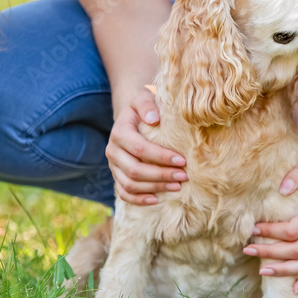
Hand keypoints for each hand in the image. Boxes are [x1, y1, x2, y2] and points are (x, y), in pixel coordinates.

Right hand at [106, 87, 186, 205]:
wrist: (133, 116)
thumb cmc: (144, 108)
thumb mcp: (145, 98)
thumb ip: (148, 105)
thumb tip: (154, 120)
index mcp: (119, 132)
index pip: (140, 148)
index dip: (161, 157)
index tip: (183, 160)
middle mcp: (113, 151)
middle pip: (135, 170)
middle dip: (161, 175)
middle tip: (184, 176)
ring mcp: (114, 166)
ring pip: (130, 184)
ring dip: (155, 187)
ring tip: (177, 186)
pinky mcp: (117, 175)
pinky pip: (124, 193)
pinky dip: (139, 199)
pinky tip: (157, 199)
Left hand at [243, 155, 297, 293]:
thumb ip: (295, 175)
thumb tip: (283, 188)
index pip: (293, 230)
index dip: (272, 233)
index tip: (253, 228)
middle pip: (297, 250)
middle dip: (271, 252)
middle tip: (247, 248)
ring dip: (284, 270)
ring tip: (262, 270)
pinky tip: (294, 289)